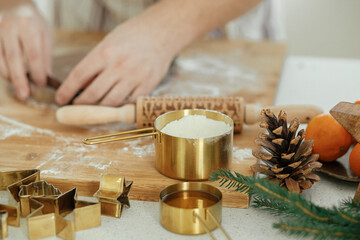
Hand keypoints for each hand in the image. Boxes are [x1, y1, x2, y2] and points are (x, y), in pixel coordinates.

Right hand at [0, 1, 52, 99]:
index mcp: (28, 25)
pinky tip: (9, 78)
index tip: (41, 84)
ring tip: (19, 89)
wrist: (12, 3)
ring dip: (9, 77)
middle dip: (20, 79)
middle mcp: (9, 27)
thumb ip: (45, 56)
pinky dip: (1, 70)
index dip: (37, 72)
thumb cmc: (32, 22)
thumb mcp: (45, 34)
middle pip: (13, 58)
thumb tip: (46, 78)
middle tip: (25, 95)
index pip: (33, 54)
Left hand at [55, 19, 173, 106]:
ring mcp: (134, 77)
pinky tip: (114, 105)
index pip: (79, 76)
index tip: (60, 98)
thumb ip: (95, 65)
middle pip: (93, 94)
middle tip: (76, 106)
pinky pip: (129, 103)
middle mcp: (119, 66)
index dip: (67, 90)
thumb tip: (81, 87)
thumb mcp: (108, 44)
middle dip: (80, 104)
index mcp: (105, 52)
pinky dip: (119, 107)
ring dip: (99, 108)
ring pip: (111, 102)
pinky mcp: (147, 85)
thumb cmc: (131, 38)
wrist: (160, 34)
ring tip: (93, 107)